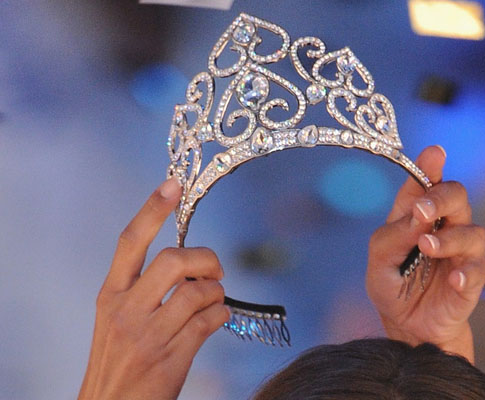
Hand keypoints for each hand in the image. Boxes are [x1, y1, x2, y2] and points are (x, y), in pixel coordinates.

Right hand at [78, 179, 229, 399]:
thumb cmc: (118, 361)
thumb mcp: (116, 319)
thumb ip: (143, 289)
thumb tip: (188, 263)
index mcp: (110, 295)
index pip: (129, 242)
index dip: (152, 209)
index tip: (171, 184)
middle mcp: (126, 311)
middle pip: (174, 261)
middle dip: (205, 259)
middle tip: (214, 270)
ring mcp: (148, 336)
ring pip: (198, 293)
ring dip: (217, 293)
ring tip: (215, 300)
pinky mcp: (171, 358)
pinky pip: (210, 322)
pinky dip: (222, 316)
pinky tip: (217, 320)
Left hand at [366, 146, 484, 363]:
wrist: (406, 325)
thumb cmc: (392, 284)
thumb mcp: (379, 260)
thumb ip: (393, 235)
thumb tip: (416, 216)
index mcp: (417, 214)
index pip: (425, 182)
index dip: (430, 165)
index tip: (434, 153)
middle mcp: (444, 225)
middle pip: (457, 196)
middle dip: (440, 198)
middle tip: (421, 211)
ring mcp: (461, 251)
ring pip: (471, 231)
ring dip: (448, 238)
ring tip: (426, 247)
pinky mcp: (471, 278)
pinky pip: (477, 269)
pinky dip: (465, 271)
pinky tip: (452, 278)